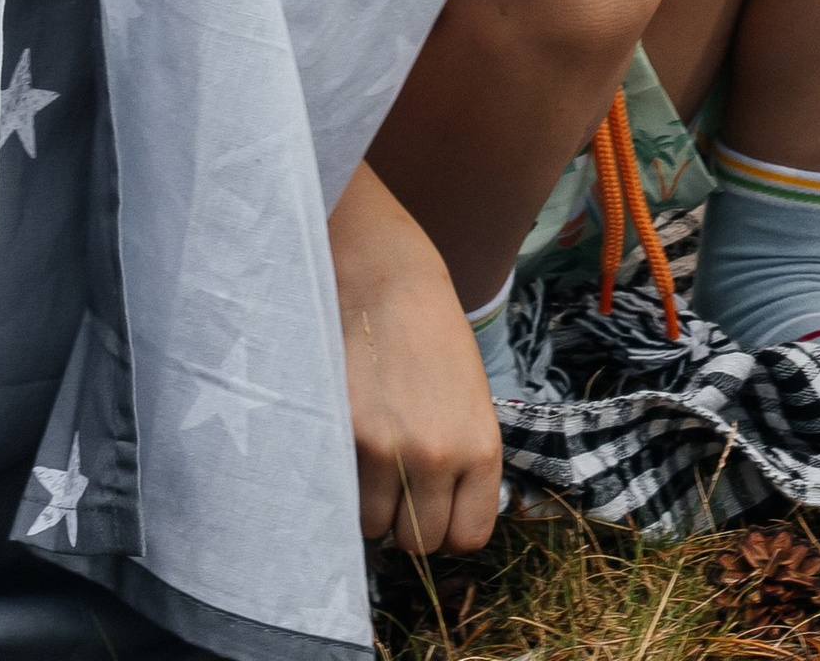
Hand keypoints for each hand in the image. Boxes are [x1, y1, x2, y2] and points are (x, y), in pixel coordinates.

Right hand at [329, 164, 505, 555]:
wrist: (385, 278)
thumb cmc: (431, 335)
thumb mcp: (468, 398)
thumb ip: (462, 459)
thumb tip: (444, 523)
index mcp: (480, 445)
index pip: (468, 536)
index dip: (447, 525)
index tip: (433, 503)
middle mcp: (440, 456)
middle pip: (419, 542)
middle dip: (406, 520)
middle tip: (397, 480)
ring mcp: (389, 451)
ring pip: (374, 530)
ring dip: (369, 505)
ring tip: (369, 457)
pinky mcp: (343, 439)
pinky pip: (339, 501)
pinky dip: (339, 487)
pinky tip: (346, 449)